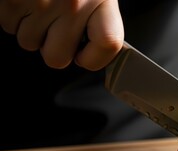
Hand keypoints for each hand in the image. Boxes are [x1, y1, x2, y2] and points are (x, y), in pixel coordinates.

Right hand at [0, 0, 123, 69]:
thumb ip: (98, 17)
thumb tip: (98, 50)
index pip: (108, 44)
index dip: (95, 58)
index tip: (85, 56)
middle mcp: (74, 3)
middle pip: (58, 58)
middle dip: (53, 49)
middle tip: (54, 29)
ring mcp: (42, 2)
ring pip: (30, 43)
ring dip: (31, 30)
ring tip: (38, 5)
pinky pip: (9, 27)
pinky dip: (13, 17)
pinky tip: (24, 0)